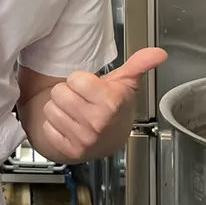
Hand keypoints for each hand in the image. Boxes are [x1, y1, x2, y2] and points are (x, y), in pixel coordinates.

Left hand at [37, 47, 167, 162]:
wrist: (111, 139)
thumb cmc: (115, 107)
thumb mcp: (126, 83)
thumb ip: (139, 64)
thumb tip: (158, 53)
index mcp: (111, 101)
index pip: (75, 79)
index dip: (80, 81)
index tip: (90, 88)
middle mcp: (98, 122)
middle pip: (59, 92)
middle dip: (68, 93)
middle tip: (82, 100)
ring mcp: (84, 139)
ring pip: (50, 109)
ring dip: (60, 109)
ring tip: (76, 112)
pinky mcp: (70, 151)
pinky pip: (47, 128)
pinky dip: (55, 127)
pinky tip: (69, 126)